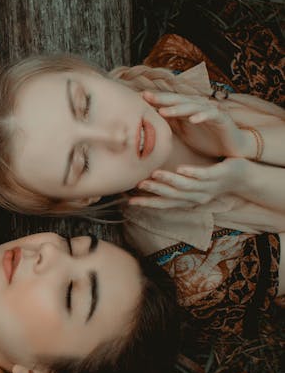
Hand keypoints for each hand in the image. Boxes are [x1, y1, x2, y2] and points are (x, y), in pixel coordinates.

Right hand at [128, 158, 246, 208]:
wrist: (242, 177)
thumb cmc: (212, 179)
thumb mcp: (192, 184)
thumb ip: (174, 185)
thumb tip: (152, 180)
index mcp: (188, 200)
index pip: (165, 204)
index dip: (148, 203)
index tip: (130, 201)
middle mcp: (196, 197)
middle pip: (172, 197)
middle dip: (154, 193)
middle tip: (137, 187)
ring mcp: (207, 187)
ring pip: (185, 187)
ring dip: (169, 182)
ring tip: (154, 174)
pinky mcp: (217, 175)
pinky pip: (203, 175)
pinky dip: (191, 173)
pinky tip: (180, 168)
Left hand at [143, 90, 255, 159]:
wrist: (231, 148)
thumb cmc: (206, 140)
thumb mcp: (183, 133)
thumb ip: (170, 124)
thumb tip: (148, 122)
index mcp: (187, 110)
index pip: (169, 102)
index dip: (155, 100)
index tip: (138, 98)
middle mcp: (197, 107)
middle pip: (178, 100)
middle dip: (162, 98)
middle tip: (147, 96)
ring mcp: (210, 111)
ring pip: (192, 106)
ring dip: (178, 108)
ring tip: (164, 111)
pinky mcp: (222, 118)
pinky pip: (212, 114)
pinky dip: (202, 116)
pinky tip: (193, 119)